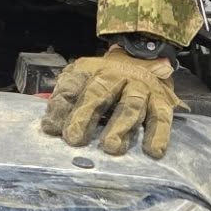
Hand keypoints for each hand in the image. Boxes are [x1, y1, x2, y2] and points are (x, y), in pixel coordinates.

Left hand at [40, 46, 186, 158]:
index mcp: (91, 69)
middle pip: (99, 93)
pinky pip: (160, 117)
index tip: (51, 128)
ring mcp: (140, 87)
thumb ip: (66, 101)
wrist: (146, 59)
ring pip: (130, 105)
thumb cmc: (107, 81)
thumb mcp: (83, 81)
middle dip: (85, 115)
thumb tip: (50, 128)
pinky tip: (153, 150)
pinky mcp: (161, 100)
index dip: (61, 105)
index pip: (73, 84)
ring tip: (111, 147)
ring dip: (120, 126)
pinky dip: (158, 134)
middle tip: (75, 138)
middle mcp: (116, 75)